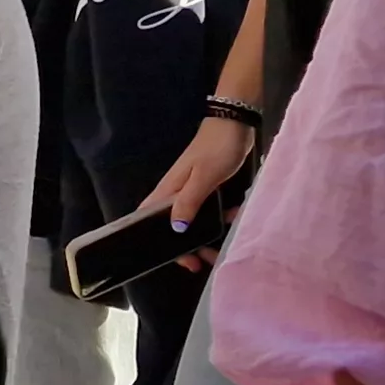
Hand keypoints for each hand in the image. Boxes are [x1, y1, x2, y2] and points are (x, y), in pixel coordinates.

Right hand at [137, 117, 253, 270]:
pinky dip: (220, 218)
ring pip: (193, 220)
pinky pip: (209, 210)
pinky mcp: (208, 186)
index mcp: (169, 190)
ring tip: (222, 248)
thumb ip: (189, 202)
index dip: (159, 242)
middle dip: (188, 246)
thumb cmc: (217, 148)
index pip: (150, 219)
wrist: (235, 122)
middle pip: (174, 225)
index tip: (182, 259)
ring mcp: (192, 189)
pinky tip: (234, 218)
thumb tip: (176, 229)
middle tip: (205, 262)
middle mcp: (176, 192)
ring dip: (206, 236)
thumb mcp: (204, 177)